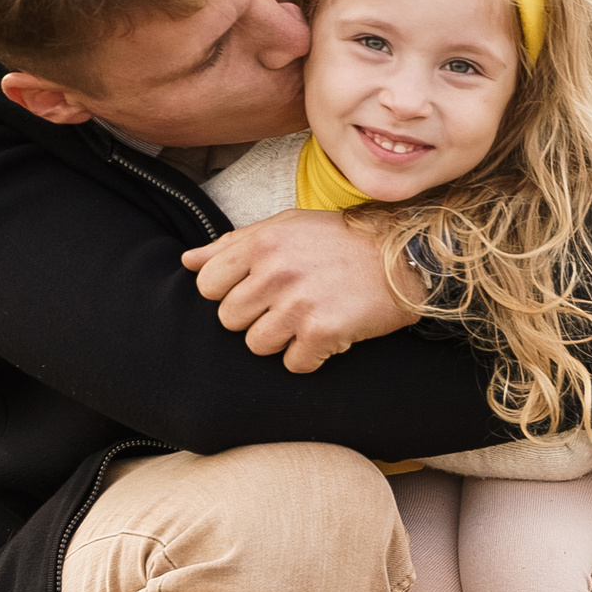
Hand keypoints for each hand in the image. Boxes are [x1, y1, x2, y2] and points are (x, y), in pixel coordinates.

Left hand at [182, 209, 424, 373]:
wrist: (404, 257)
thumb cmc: (341, 241)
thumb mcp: (286, 227)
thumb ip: (234, 244)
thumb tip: (187, 260)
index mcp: (262, 243)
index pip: (207, 285)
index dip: (227, 293)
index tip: (255, 290)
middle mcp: (276, 272)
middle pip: (229, 320)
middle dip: (254, 318)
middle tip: (286, 306)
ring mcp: (299, 304)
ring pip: (257, 345)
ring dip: (280, 340)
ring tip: (306, 320)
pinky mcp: (323, 332)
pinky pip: (293, 364)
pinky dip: (309, 357)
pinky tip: (327, 335)